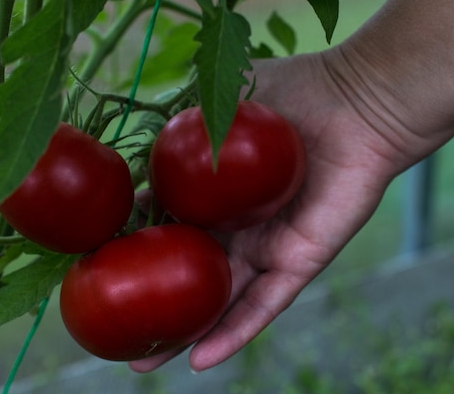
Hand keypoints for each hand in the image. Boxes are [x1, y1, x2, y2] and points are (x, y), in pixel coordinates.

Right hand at [129, 53, 406, 371]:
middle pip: (189, 272)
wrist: (358, 101)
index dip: (134, 244)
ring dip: (185, 332)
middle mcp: (238, 226)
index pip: (167, 225)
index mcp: (217, 193)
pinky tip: (201, 358)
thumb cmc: (295, 92)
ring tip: (142, 363)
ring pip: (220, 299)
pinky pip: (265, 303)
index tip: (96, 263)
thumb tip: (136, 148)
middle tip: (111, 327)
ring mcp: (267, 247)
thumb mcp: (223, 102)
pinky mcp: (298, 260)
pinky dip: (234, 331)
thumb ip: (182, 123)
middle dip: (153, 299)